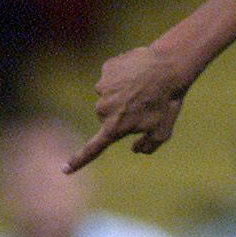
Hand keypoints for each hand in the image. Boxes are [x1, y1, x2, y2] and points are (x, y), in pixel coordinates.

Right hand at [65, 43, 192, 172]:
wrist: (170, 66)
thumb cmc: (168, 101)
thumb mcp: (164, 131)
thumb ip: (148, 146)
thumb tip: (135, 149)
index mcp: (115, 127)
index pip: (93, 148)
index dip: (79, 160)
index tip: (64, 170)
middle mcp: (103, 109)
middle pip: (105, 114)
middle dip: (120, 111)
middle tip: (142, 102)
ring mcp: (103, 87)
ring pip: (108, 94)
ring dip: (121, 91)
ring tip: (142, 85)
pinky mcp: (107, 69)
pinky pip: (111, 75)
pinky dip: (122, 74)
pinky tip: (138, 72)